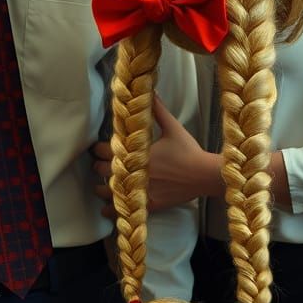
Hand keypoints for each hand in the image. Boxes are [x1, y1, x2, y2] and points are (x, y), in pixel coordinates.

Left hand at [92, 97, 219, 215]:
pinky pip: (123, 211)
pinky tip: (106, 209)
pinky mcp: (149, 205)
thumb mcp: (172, 127)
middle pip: (102, 171)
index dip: (99, 149)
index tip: (98, 148)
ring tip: (101, 185)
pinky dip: (112, 211)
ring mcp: (141, 191)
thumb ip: (157, 110)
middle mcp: (135, 173)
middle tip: (100, 164)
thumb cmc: (188, 151)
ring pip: (108, 192)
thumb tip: (149, 90)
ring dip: (102, 188)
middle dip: (99, 166)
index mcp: (136, 153)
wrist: (204, 175)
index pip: (105, 150)